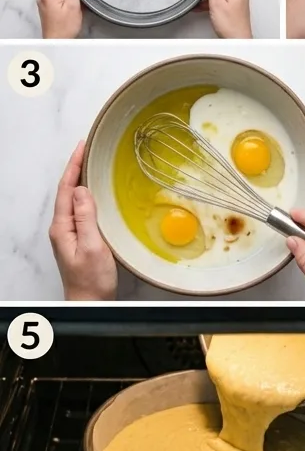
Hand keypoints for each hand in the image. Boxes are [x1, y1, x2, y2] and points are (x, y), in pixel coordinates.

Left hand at [49, 142, 117, 301]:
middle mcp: (62, 228)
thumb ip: (86, 218)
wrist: (90, 303)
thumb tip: (82, 191)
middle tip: (87, 148)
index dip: (74, 166)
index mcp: (63, 227)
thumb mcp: (92, 246)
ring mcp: (69, 234)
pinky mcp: (78, 239)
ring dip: (80, 180)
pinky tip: (95, 193)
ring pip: (73, 200)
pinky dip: (86, 195)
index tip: (82, 147)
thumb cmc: (92, 280)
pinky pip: (80, 210)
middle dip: (75, 168)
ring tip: (90, 163)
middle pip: (66, 191)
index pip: (66, 190)